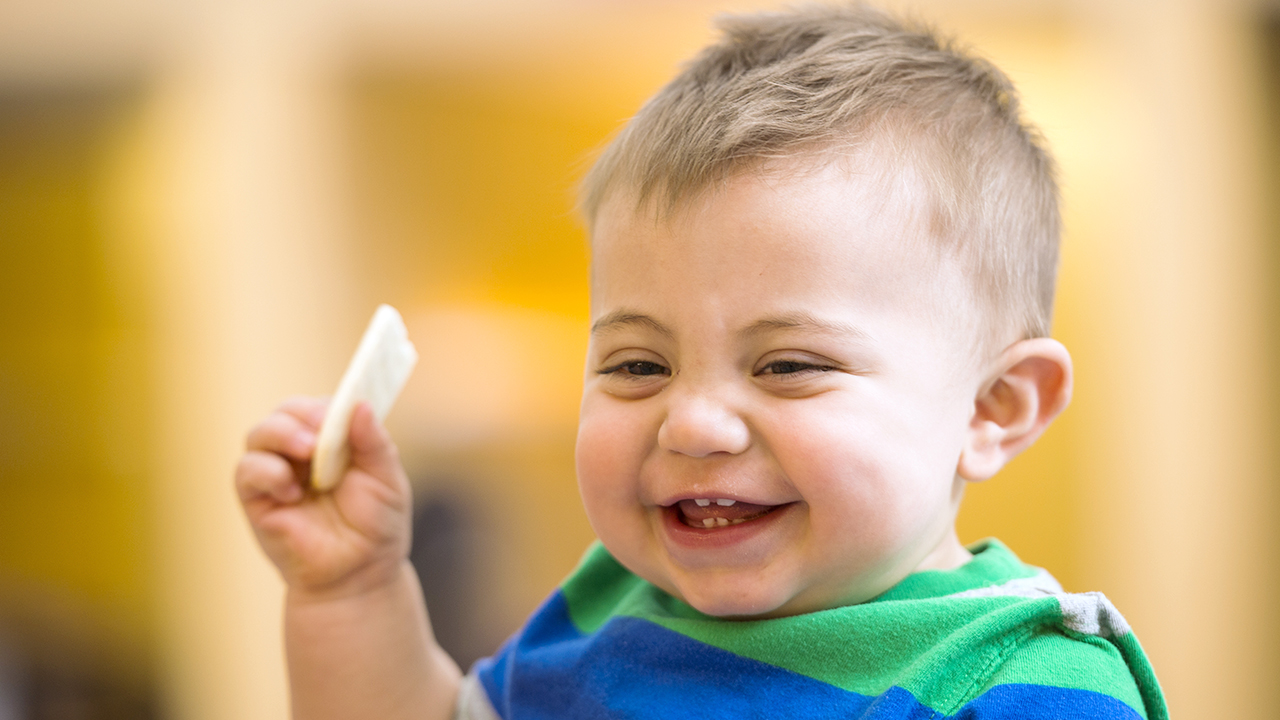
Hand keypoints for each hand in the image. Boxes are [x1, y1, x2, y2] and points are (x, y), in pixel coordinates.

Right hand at [235, 396, 412, 597]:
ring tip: (308, 450)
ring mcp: (276, 473)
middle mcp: (299, 452)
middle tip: (321, 428)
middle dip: (301, 415)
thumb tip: (360, 404)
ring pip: (259, 434)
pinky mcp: (256, 500)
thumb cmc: (375, 525)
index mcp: (332, 440)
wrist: (360, 573)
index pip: (319, 406)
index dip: (326, 405)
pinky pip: (246, 472)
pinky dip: (266, 471)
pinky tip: (291, 490)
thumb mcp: (386, 479)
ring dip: (281, 434)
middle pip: (284, 412)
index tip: (340, 411)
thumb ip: (374, 442)